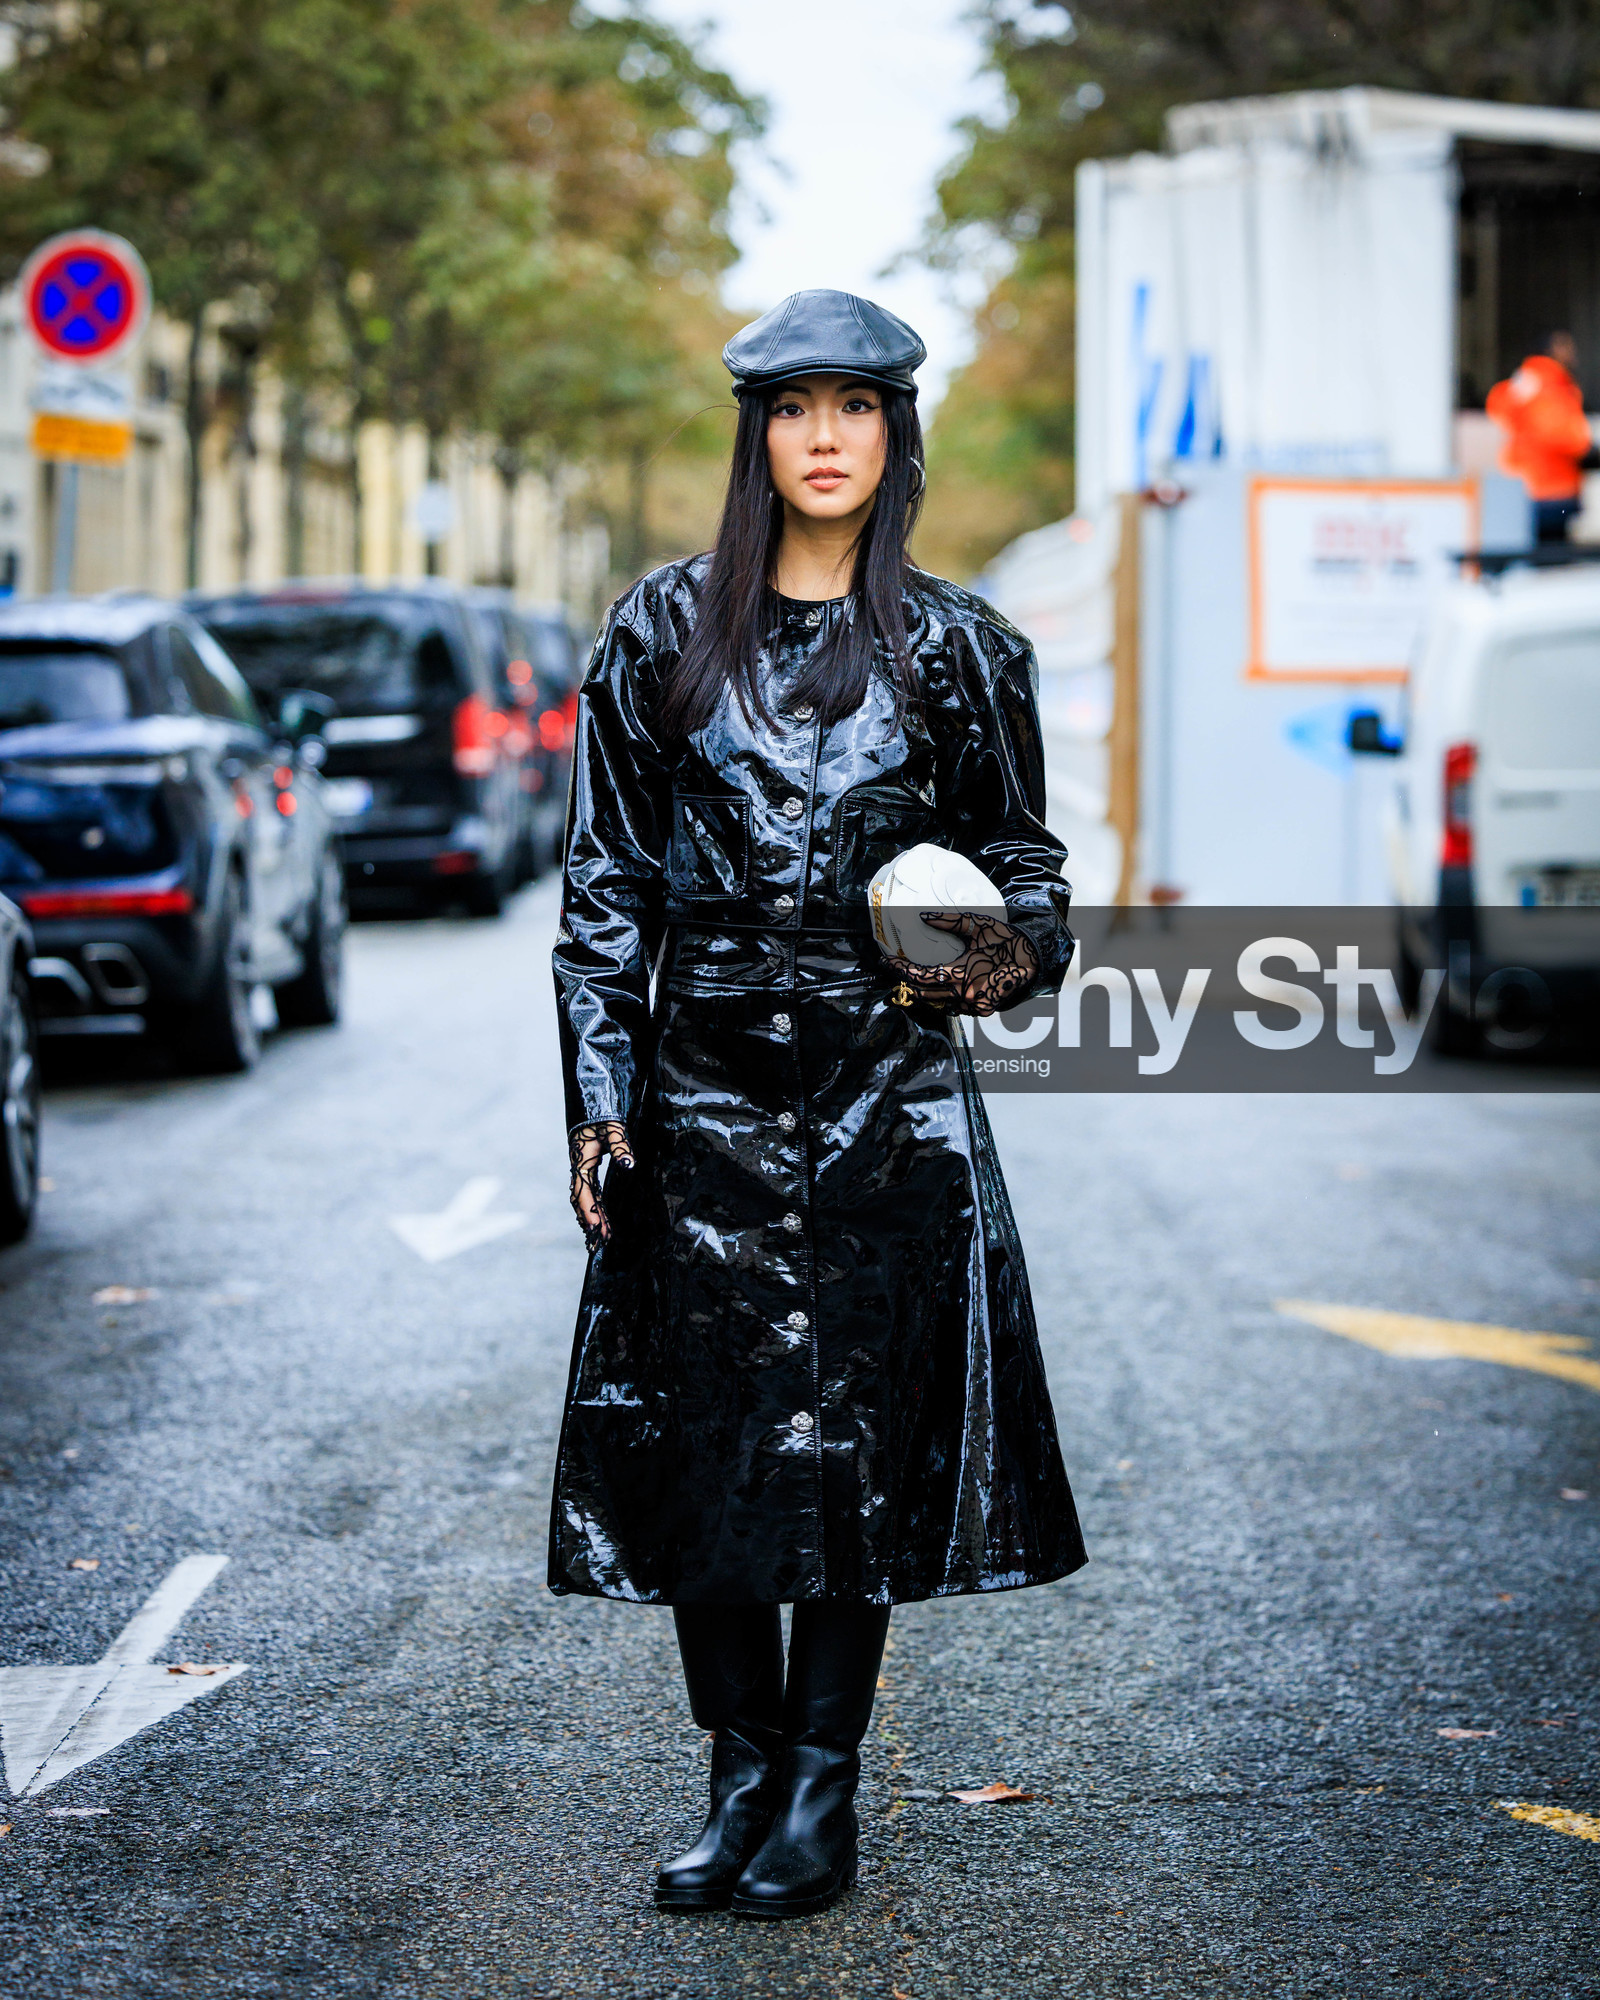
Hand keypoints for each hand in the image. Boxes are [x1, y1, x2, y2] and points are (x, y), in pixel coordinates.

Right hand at [569, 1119, 633, 1248]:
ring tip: (603, 1236)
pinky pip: (591, 1192)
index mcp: (582, 1162)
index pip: (583, 1191)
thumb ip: (620, 1146)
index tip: (595, 1227)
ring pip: (587, 1198)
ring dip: (593, 1216)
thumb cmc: (602, 1117)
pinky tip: (601, 1217)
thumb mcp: (613, 1130)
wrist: (592, 1105)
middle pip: (583, 1200)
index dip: (589, 1210)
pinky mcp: (589, 1169)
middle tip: (601, 1241)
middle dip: (591, 1220)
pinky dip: (595, 1206)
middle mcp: (579, 1169)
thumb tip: (629, 1164)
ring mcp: (583, 1170)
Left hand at [889, 911, 1037, 1016]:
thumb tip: (924, 916)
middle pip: (923, 995)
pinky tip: (938, 989)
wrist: (1033, 962)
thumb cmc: (1005, 940)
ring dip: (923, 993)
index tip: (886, 962)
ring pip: (938, 1004)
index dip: (900, 970)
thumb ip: (950, 922)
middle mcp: (964, 995)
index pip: (920, 976)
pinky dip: (944, 999)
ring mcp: (973, 1007)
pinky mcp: (982, 1012)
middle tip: (893, 971)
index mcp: (960, 974)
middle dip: (905, 983)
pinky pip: (954, 1008)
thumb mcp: (978, 926)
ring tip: (910, 980)